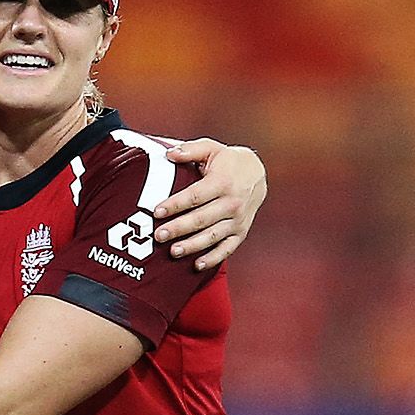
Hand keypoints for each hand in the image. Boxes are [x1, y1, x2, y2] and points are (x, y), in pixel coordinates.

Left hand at [154, 140, 267, 270]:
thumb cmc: (228, 162)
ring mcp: (238, 220)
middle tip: (159, 236)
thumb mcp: (212, 149)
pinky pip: (227, 249)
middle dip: (179, 228)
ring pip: (212, 236)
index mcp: (223, 182)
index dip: (175, 204)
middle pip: (201, 219)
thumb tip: (169, 154)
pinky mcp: (240, 233)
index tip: (157, 211)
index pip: (195, 196)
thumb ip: (190, 150)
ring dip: (192, 246)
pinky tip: (196, 265)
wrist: (257, 174)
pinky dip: (213, 258)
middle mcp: (232, 203)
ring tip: (173, 252)